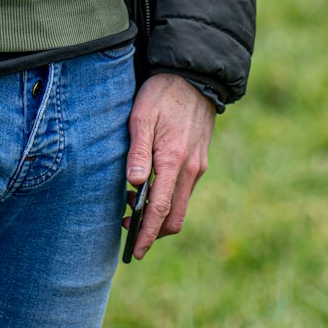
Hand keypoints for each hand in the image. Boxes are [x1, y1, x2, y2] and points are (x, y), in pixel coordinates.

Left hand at [123, 74, 215, 259]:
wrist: (194, 76)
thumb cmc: (162, 94)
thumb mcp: (141, 118)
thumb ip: (138, 153)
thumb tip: (134, 186)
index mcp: (173, 161)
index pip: (160, 209)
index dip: (147, 233)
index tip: (135, 252)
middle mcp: (190, 169)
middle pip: (174, 217)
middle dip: (153, 231)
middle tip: (128, 229)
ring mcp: (198, 166)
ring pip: (180, 205)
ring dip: (159, 214)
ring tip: (131, 204)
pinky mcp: (199, 160)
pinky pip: (185, 190)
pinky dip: (168, 199)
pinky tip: (149, 187)